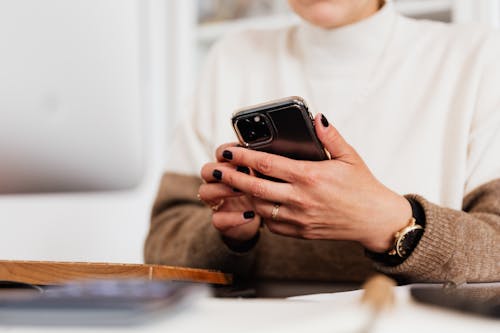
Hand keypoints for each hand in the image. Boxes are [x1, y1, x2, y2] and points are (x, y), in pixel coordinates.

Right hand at [199, 144, 260, 243]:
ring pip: (205, 192)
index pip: (220, 153)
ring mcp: (217, 202)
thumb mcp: (268, 176)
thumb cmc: (267, 192)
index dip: (227, 150)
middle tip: (243, 170)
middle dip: (223, 169)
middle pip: (206, 170)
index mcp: (230, 167)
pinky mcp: (221, 221)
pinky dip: (233, 218)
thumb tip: (274, 153)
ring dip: (223, 189)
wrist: (264, 218)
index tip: (242, 150)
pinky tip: (250, 215)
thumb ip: (265, 166)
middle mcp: (219, 183)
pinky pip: (217, 219)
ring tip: (244, 190)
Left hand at [210, 114, 411, 252]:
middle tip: (216, 171)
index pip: (266, 164)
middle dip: (231, 178)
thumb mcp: (350, 157)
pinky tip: (257, 202)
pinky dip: (260, 212)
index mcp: (310, 176)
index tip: (227, 150)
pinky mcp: (299, 232)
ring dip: (244, 195)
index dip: (242, 156)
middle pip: (254, 187)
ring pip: (259, 206)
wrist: (374, 220)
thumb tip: (317, 117)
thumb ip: (330, 136)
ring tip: (234, 185)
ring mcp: (298, 218)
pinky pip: (271, 223)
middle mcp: (300, 198)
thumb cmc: (362, 187)